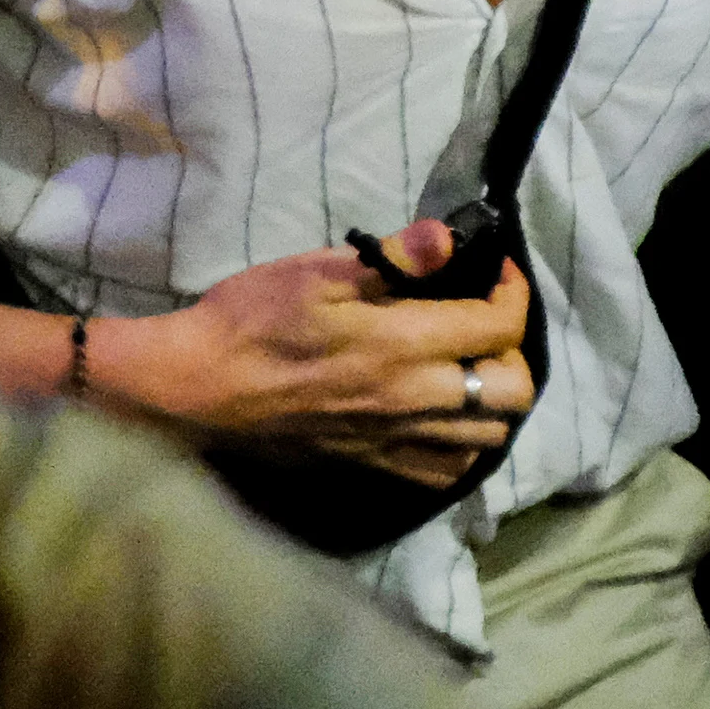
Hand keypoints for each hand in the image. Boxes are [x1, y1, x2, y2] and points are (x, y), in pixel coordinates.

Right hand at [92, 225, 534, 487]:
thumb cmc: (250, 320)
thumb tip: (450, 238)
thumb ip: (390, 258)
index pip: (498, 327)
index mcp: (401, 345)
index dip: (512, 293)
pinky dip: (462, 443)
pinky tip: (440, 414)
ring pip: (489, 437)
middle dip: (513, 351)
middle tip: (481, 322)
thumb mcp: (314, 272)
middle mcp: (412, 401)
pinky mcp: (373, 466)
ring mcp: (395, 441)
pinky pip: (447, 470)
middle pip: (513, 392)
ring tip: (466, 366)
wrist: (196, 389)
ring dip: (493, 399)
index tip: (496, 272)